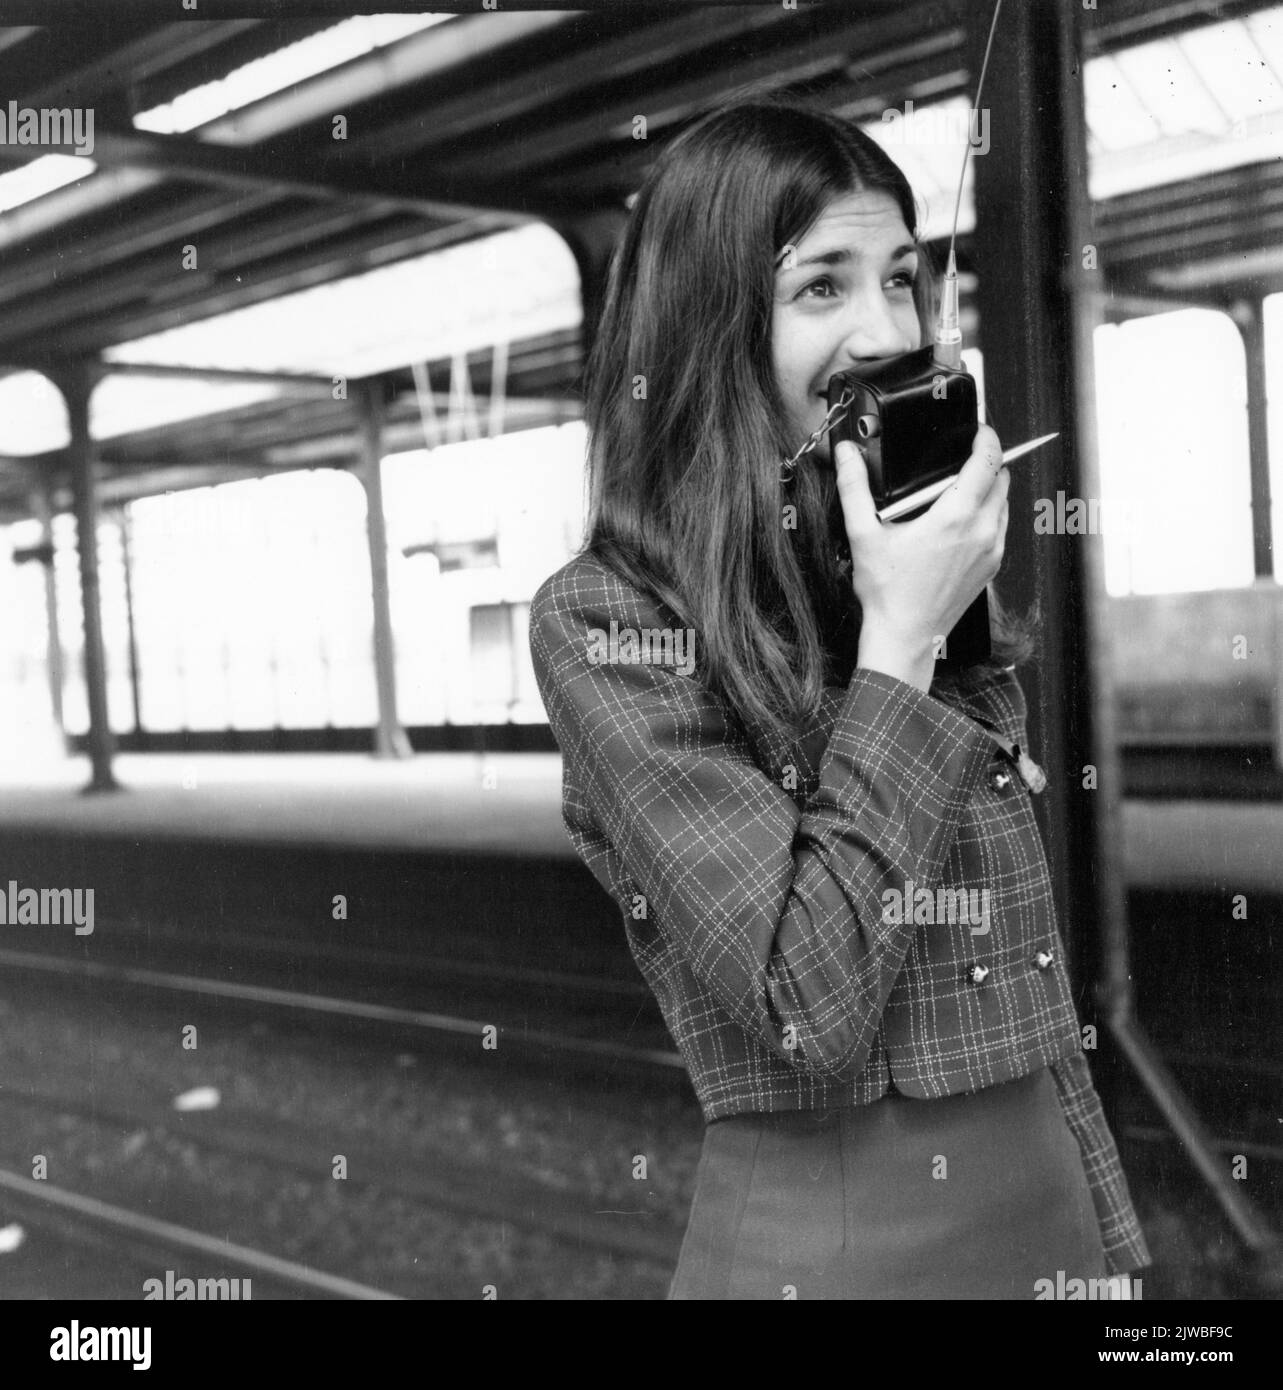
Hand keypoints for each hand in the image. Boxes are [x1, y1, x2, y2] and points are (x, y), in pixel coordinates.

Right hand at [834, 426, 1008, 691]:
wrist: (905, 638)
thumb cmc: (887, 594)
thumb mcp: (863, 535)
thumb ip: (854, 488)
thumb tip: (846, 454)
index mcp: (954, 517)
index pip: (987, 462)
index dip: (987, 439)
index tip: (979, 430)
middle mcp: (981, 531)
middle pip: (1001, 479)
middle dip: (987, 462)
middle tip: (962, 459)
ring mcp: (991, 551)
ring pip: (1004, 503)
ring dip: (989, 489)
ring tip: (959, 491)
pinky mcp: (991, 567)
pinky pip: (1000, 528)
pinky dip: (988, 516)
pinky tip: (961, 523)